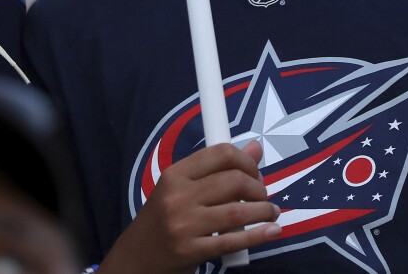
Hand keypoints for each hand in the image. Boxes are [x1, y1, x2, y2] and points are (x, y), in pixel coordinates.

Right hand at [100, 141, 280, 273]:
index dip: (247, 161)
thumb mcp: (180, 190)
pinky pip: (234, 241)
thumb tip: (255, 149)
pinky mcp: (191, 251)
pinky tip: (272, 231)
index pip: (220, 154)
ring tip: (270, 213)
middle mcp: (178, 196)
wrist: (136, 259)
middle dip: (258, 187)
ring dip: (264, 210)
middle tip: (262, 196)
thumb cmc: (162, 220)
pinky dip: (260, 235)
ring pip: (238, 210)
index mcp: (175, 174)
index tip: (255, 173)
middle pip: (233, 180)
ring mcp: (184, 224)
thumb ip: (216, 170)